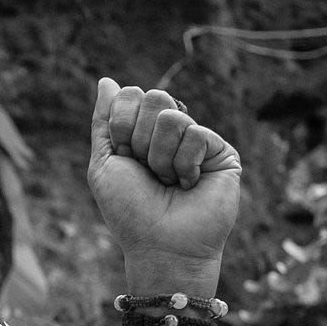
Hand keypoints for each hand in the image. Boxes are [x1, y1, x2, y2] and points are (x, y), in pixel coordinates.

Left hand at [88, 78, 241, 288]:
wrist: (160, 246)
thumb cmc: (130, 212)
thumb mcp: (104, 164)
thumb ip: (104, 121)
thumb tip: (106, 80)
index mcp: (143, 130)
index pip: (131, 95)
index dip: (121, 126)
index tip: (125, 158)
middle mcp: (171, 132)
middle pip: (155, 97)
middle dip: (140, 139)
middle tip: (147, 171)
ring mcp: (198, 140)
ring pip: (174, 116)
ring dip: (160, 156)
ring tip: (168, 182)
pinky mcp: (222, 152)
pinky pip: (196, 134)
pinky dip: (183, 164)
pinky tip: (188, 185)